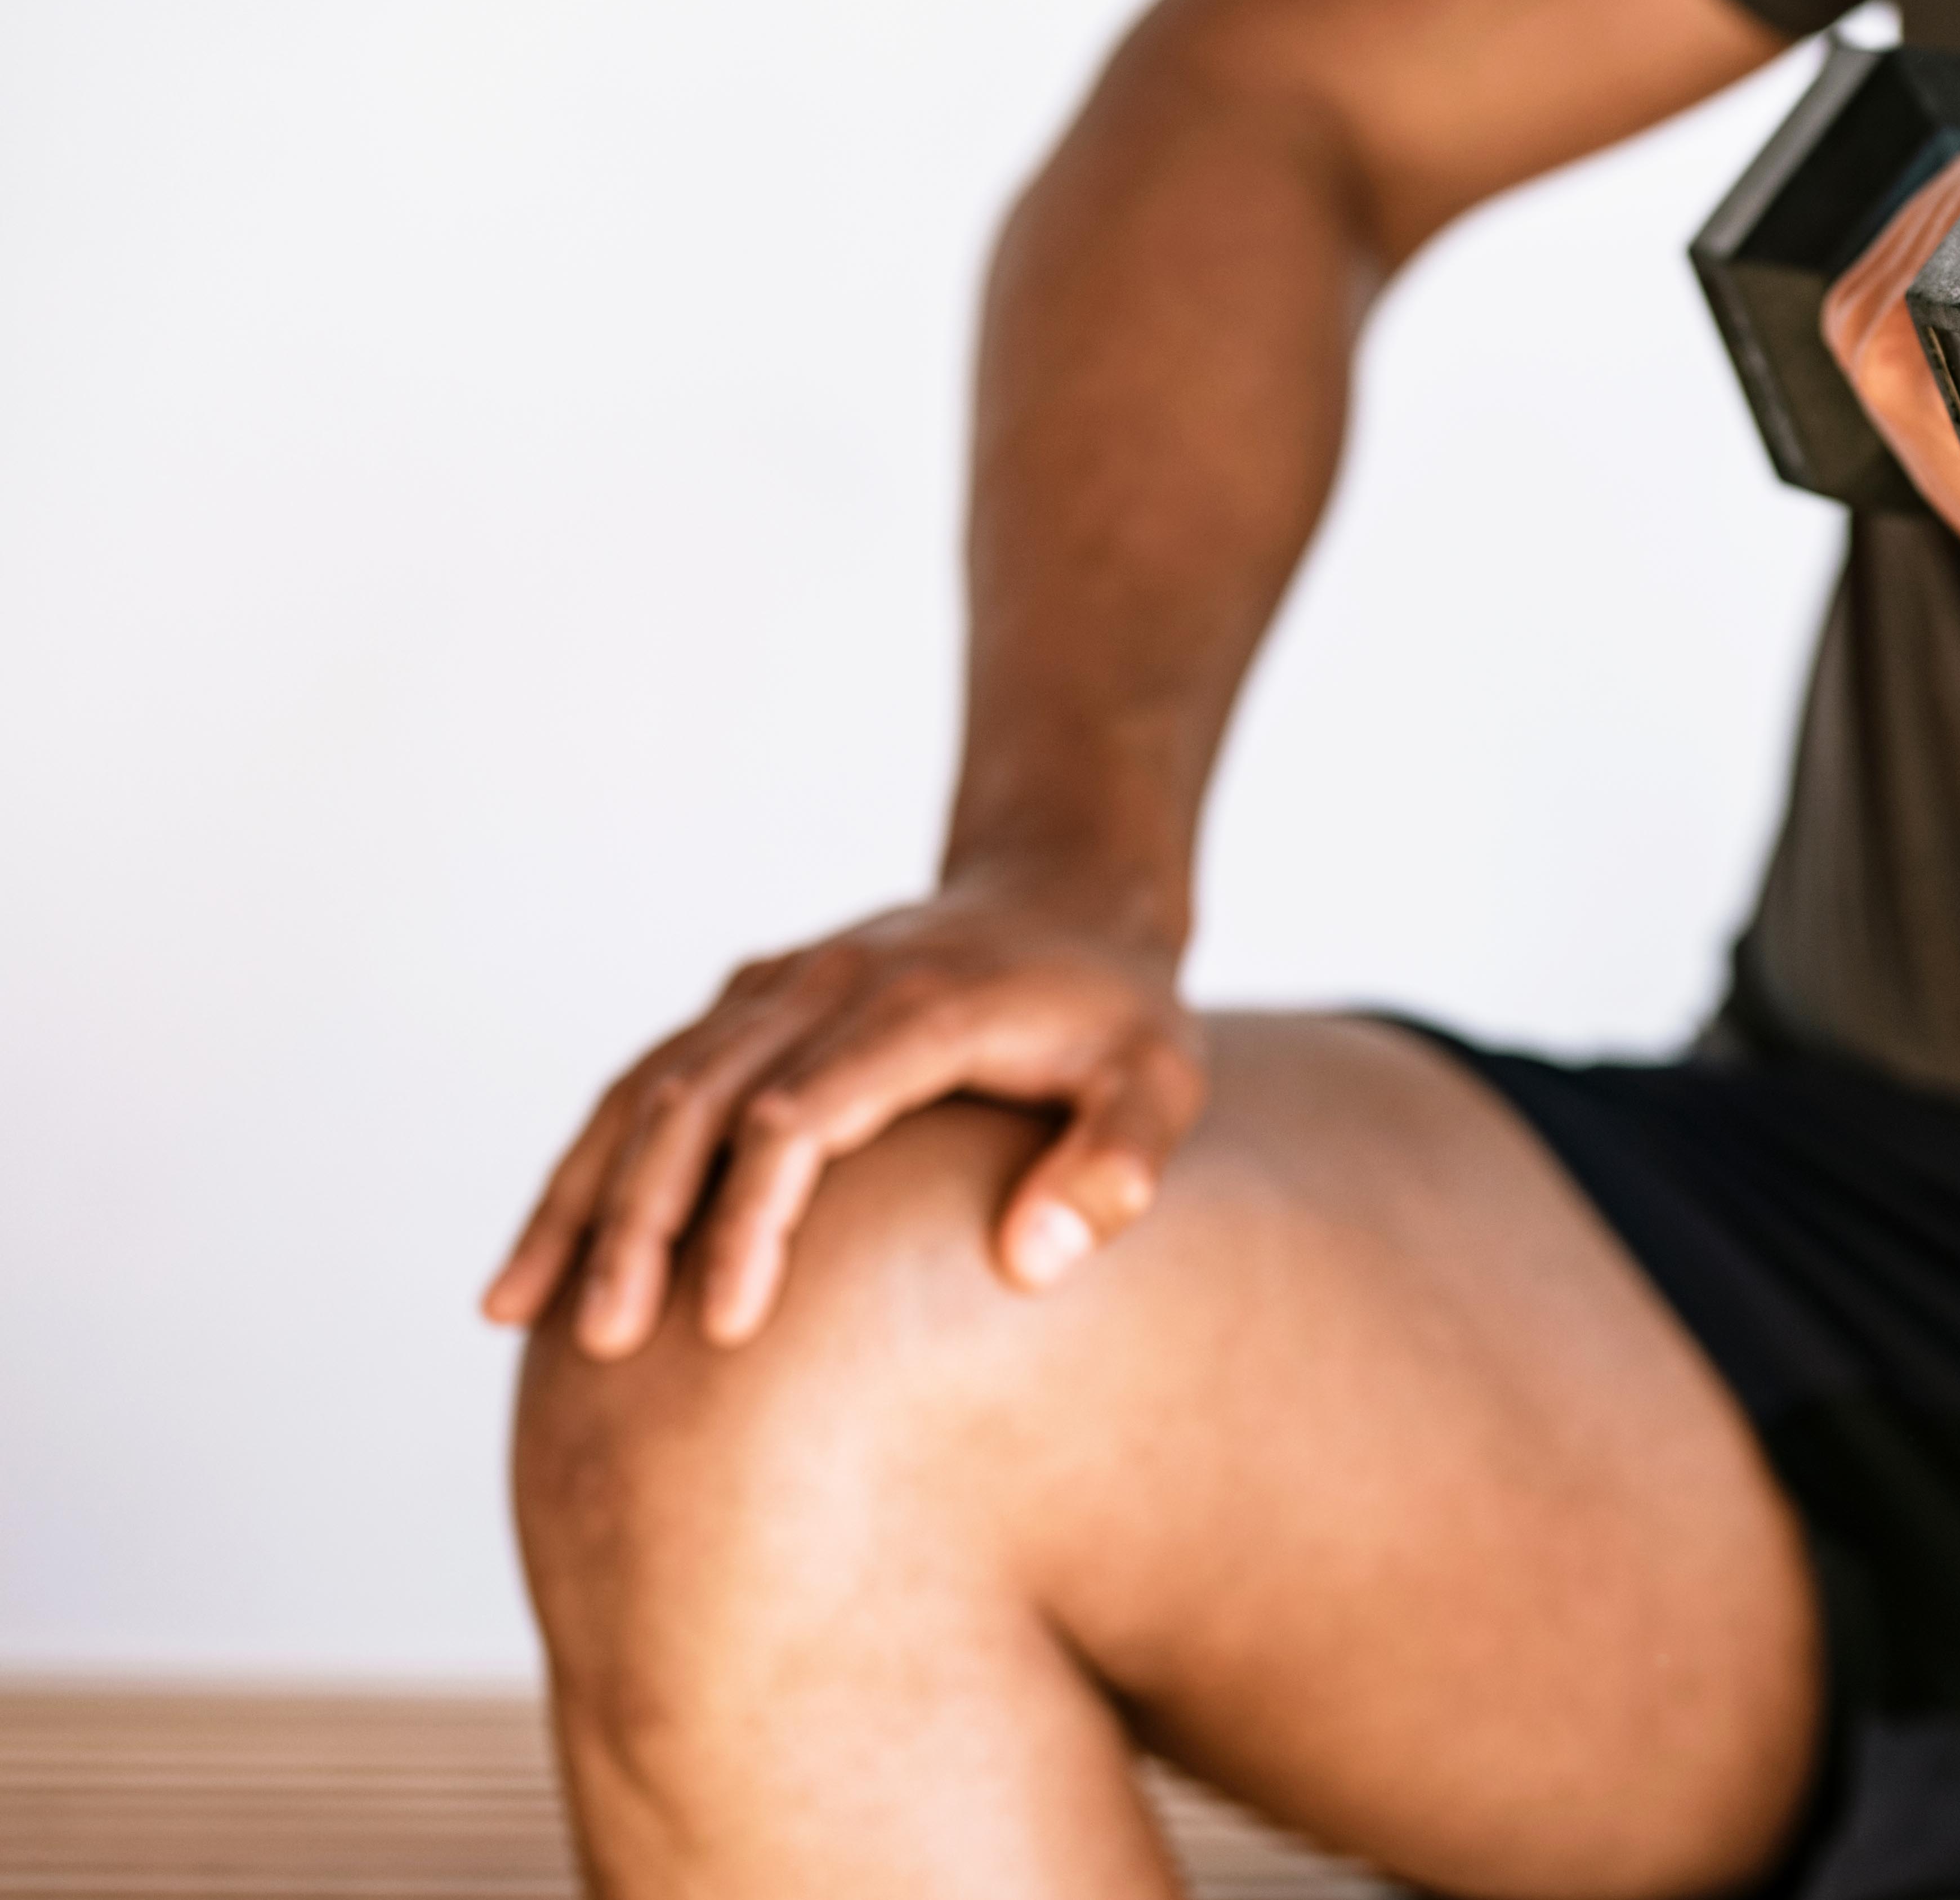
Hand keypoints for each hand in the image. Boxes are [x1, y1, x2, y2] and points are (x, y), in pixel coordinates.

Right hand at [482, 880, 1205, 1356]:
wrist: (1068, 892)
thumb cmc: (1120, 1013)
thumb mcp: (1164, 1080)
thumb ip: (1116, 1166)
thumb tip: (1030, 1264)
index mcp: (922, 1008)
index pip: (804, 1117)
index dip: (756, 1219)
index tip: (729, 1326)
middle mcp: (828, 984)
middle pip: (699, 1103)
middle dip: (640, 1226)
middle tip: (604, 1345)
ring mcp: (777, 986)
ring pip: (647, 1089)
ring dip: (581, 1197)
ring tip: (516, 1312)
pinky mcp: (748, 1003)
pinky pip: (644, 1080)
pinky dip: (585, 1163)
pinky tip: (537, 1258)